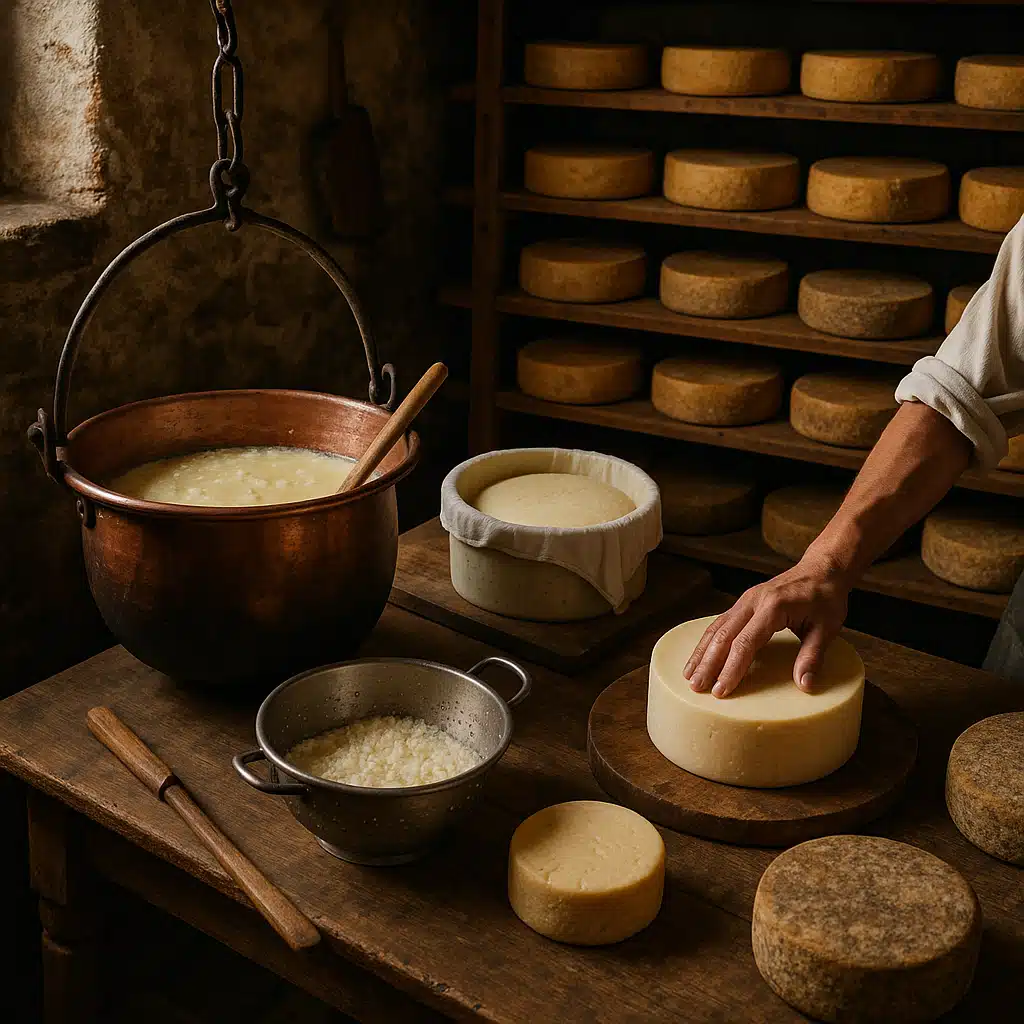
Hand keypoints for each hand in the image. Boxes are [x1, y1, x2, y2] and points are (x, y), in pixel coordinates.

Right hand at [683, 554, 851, 697]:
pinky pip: (720, 623)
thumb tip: (804, 685)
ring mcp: (745, 600)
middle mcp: (752, 601)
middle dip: (708, 663)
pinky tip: (700, 655)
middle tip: (696, 687)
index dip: (732, 668)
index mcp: (773, 607)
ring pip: (716, 628)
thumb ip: (813, 656)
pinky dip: (708, 641)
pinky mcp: (743, 603)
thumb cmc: (825, 598)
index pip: (746, 642)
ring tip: (689, 675)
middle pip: (723, 635)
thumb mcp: (826, 628)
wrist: (821, 569)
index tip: (721, 690)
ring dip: (702, 652)